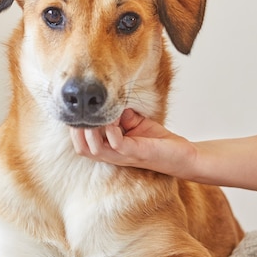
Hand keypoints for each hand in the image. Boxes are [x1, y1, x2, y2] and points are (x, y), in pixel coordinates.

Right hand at [70, 109, 194, 175]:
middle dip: (76, 130)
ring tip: (93, 115)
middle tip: (80, 112)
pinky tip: (113, 119)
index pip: (81, 144)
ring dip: (90, 130)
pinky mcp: (136, 153)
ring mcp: (123, 156)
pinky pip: (116, 143)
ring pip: (94, 149)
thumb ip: (121, 114)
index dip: (75, 128)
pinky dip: (110, 130)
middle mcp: (113, 155)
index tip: (77, 110)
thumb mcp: (134, 122)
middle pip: (82, 149)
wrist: (182, 154)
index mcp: (110, 149)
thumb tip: (110, 100)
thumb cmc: (157, 140)